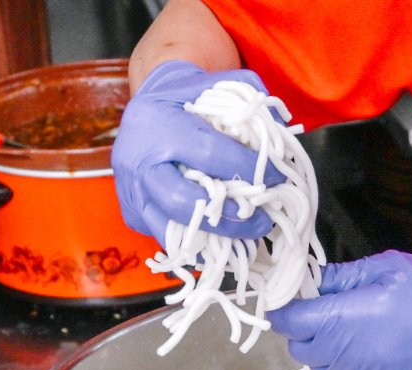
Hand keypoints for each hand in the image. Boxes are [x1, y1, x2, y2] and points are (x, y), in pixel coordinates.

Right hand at [111, 60, 284, 245]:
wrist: (145, 105)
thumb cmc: (185, 96)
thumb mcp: (214, 85)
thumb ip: (249, 104)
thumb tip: (280, 142)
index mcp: (159, 126)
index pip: (210, 155)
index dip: (247, 170)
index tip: (276, 178)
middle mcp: (138, 162)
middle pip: (184, 203)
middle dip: (230, 219)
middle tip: (263, 221)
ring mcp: (131, 191)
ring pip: (171, 230)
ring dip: (215, 240)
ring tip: (247, 236)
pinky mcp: (131, 212)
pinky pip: (165, 236)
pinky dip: (197, 243)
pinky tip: (224, 240)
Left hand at [267, 250, 411, 369]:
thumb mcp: (387, 268)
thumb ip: (340, 278)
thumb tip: (309, 281)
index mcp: (347, 320)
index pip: (288, 322)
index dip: (286, 308)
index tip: (292, 298)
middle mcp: (350, 358)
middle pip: (301, 348)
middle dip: (308, 328)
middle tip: (333, 308)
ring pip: (323, 369)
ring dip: (330, 350)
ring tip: (362, 328)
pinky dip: (353, 368)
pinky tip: (380, 348)